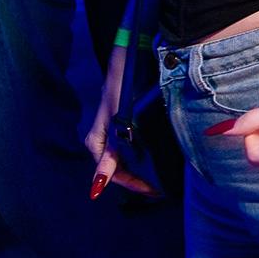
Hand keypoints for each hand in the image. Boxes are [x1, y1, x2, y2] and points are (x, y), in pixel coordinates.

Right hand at [84, 45, 160, 198]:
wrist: (125, 66)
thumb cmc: (119, 93)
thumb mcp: (115, 126)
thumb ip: (108, 157)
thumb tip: (97, 186)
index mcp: (96, 143)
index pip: (113, 173)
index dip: (133, 184)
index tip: (154, 192)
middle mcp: (102, 140)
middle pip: (120, 167)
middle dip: (139, 179)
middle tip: (162, 188)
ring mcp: (112, 133)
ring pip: (127, 158)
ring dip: (142, 169)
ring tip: (162, 178)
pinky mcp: (122, 125)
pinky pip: (131, 147)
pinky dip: (144, 156)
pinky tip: (158, 159)